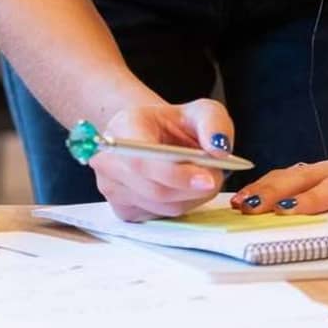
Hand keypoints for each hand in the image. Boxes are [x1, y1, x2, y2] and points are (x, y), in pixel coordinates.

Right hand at [89, 99, 235, 221]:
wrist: (154, 136)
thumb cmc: (174, 124)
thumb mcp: (201, 111)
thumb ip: (213, 124)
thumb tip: (219, 150)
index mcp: (124, 127)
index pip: (143, 160)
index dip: (175, 174)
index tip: (208, 178)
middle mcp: (109, 159)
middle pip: (154, 189)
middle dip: (192, 188)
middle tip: (216, 178)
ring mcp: (111, 187)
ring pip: (161, 206)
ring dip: (190, 197)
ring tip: (201, 178)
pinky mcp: (122, 209)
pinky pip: (158, 216)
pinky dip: (180, 205)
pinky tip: (183, 188)